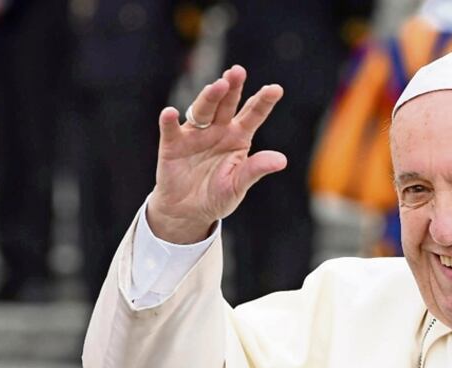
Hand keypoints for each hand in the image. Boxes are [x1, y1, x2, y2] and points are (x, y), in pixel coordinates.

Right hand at [148, 65, 286, 243]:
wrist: (188, 211)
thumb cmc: (217, 195)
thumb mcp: (238, 185)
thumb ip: (255, 170)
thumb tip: (282, 160)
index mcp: (239, 137)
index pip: (253, 115)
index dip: (263, 102)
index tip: (276, 89)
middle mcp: (218, 129)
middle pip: (226, 105)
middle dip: (232, 88)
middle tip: (238, 72)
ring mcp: (195, 134)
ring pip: (202, 111)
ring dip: (209, 97)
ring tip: (218, 85)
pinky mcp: (173, 143)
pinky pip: (171, 130)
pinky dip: (169, 121)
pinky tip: (171, 113)